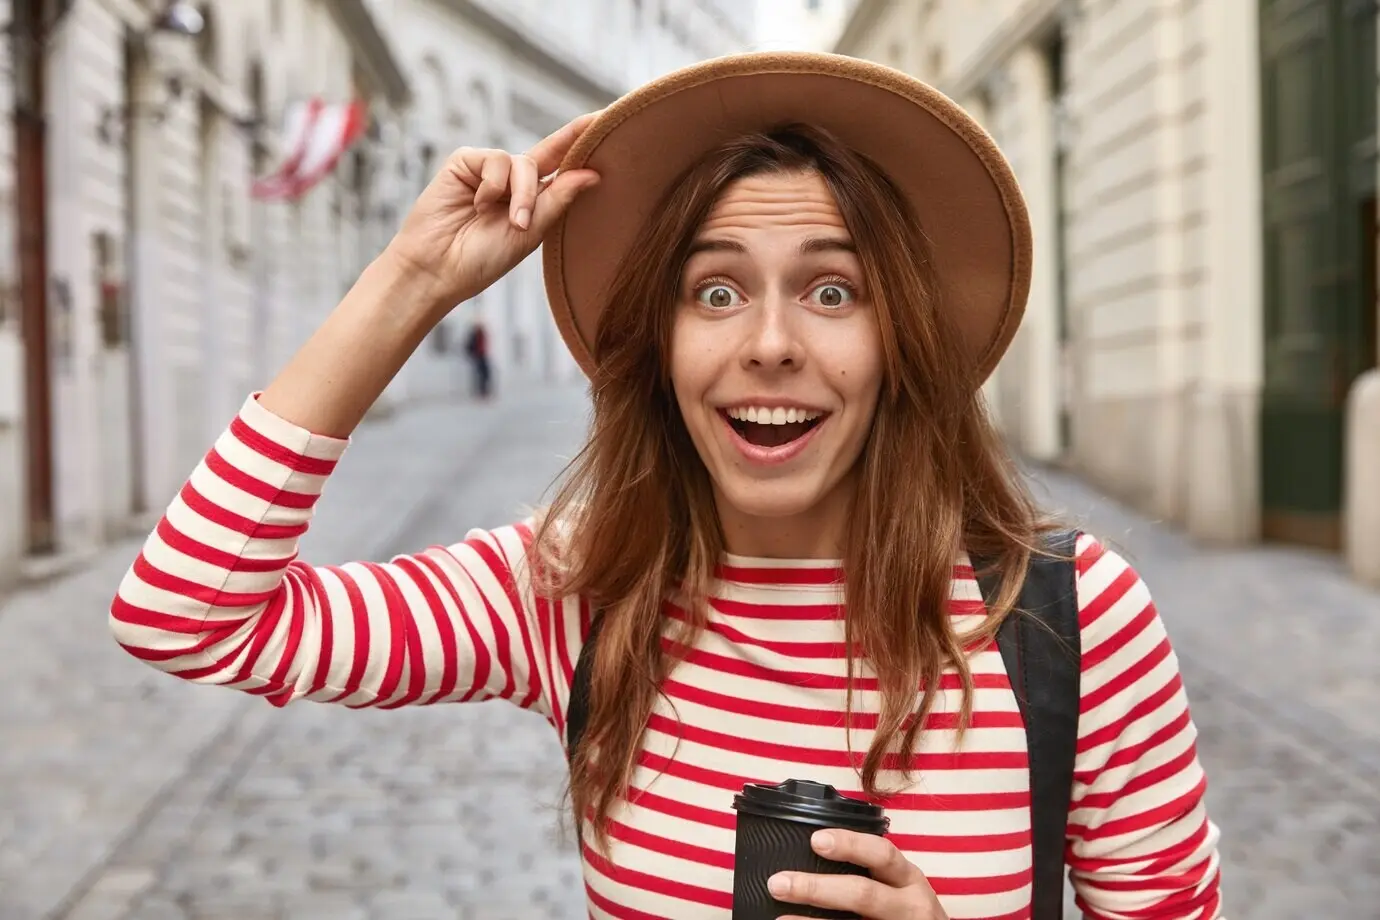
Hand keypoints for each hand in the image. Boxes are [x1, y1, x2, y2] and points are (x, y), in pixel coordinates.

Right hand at [382, 111, 601, 314]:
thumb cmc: (482, 258)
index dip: (584, 146)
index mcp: (533, 201)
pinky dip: (492, 186)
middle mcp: (514, 182)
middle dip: (571, 141)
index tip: (611, 122)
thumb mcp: (530, 232)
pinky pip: (495, 161)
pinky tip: (477, 206)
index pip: (564, 168)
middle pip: (550, 153)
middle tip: (596, 121)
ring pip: (524, 163)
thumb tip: (592, 173)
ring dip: (521, 194)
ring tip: (511, 222)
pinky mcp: (466, 162)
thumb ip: (557, 200)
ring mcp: (489, 170)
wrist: (438, 268)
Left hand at [768, 830, 947, 919]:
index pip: (882, 854)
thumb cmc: (909, 910)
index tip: (816, 840)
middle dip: (817, 888)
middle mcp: (908, 905)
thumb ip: (870, 871)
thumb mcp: (900, 885)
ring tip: (780, 919)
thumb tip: (814, 850)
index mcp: (908, 879)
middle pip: (863, 894)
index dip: (850, 845)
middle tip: (779, 883)